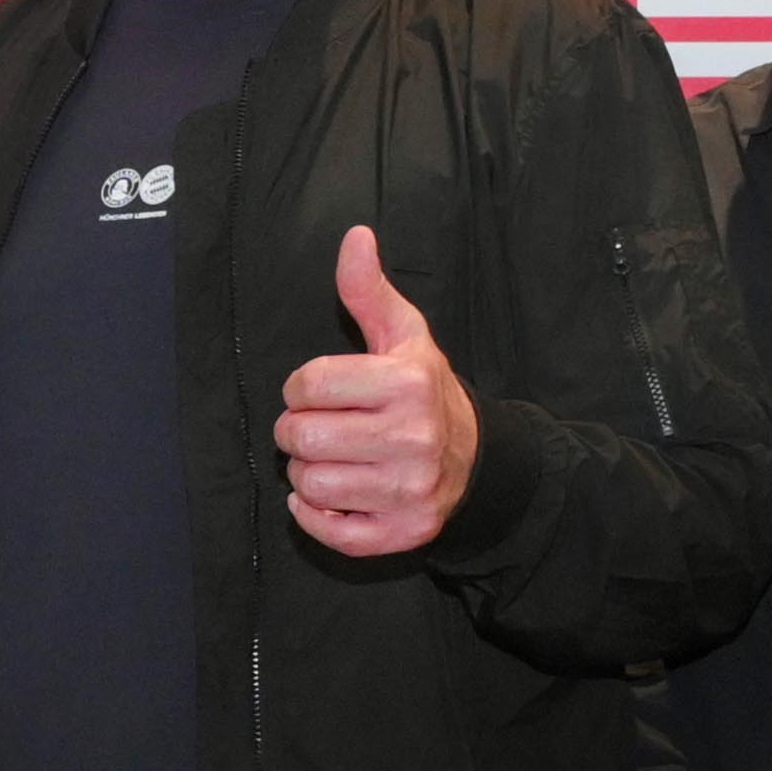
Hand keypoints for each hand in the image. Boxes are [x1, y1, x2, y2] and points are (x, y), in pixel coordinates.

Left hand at [277, 226, 479, 555]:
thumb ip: (369, 291)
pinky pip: (332, 533)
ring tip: (332, 459)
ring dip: (307, 473)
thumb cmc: (423, 392)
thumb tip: (355, 237)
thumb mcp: (403, 335)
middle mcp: (414, 437)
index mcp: (408, 382)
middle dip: (296, 431)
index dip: (301, 387)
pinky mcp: (405, 531)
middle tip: (318, 428)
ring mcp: (411, 489)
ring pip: (311, 484)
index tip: (318, 392)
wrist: (475, 458)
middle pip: (302, 436)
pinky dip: (316, 516)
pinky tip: (328, 495)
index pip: (309, 383)